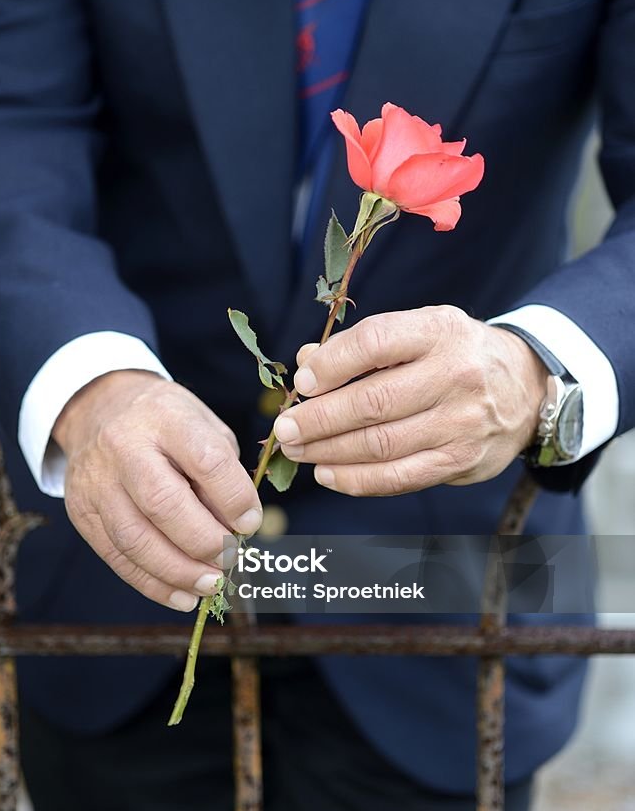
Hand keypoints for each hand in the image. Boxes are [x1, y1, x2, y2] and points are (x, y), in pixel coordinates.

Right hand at [53, 371, 261, 610]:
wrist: (98, 409)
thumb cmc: (165, 424)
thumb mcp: (202, 427)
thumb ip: (222, 473)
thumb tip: (237, 530)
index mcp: (166, 417)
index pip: (206, 460)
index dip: (234, 497)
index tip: (250, 523)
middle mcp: (124, 446)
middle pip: (163, 503)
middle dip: (204, 541)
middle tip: (230, 560)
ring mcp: (96, 481)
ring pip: (135, 538)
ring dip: (178, 571)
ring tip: (210, 585)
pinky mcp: (81, 511)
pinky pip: (117, 556)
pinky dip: (153, 583)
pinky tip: (182, 595)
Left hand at [273, 307, 547, 495]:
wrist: (527, 388)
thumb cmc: (455, 354)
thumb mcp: (420, 331)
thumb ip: (364, 346)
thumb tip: (307, 363)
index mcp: (440, 331)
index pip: (376, 342)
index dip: (331, 364)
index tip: (302, 381)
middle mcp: (455, 375)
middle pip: (373, 401)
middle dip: (319, 419)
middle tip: (284, 429)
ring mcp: (462, 422)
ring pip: (381, 444)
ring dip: (329, 451)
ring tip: (297, 450)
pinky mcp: (462, 460)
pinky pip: (400, 477)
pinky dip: (357, 480)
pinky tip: (328, 473)